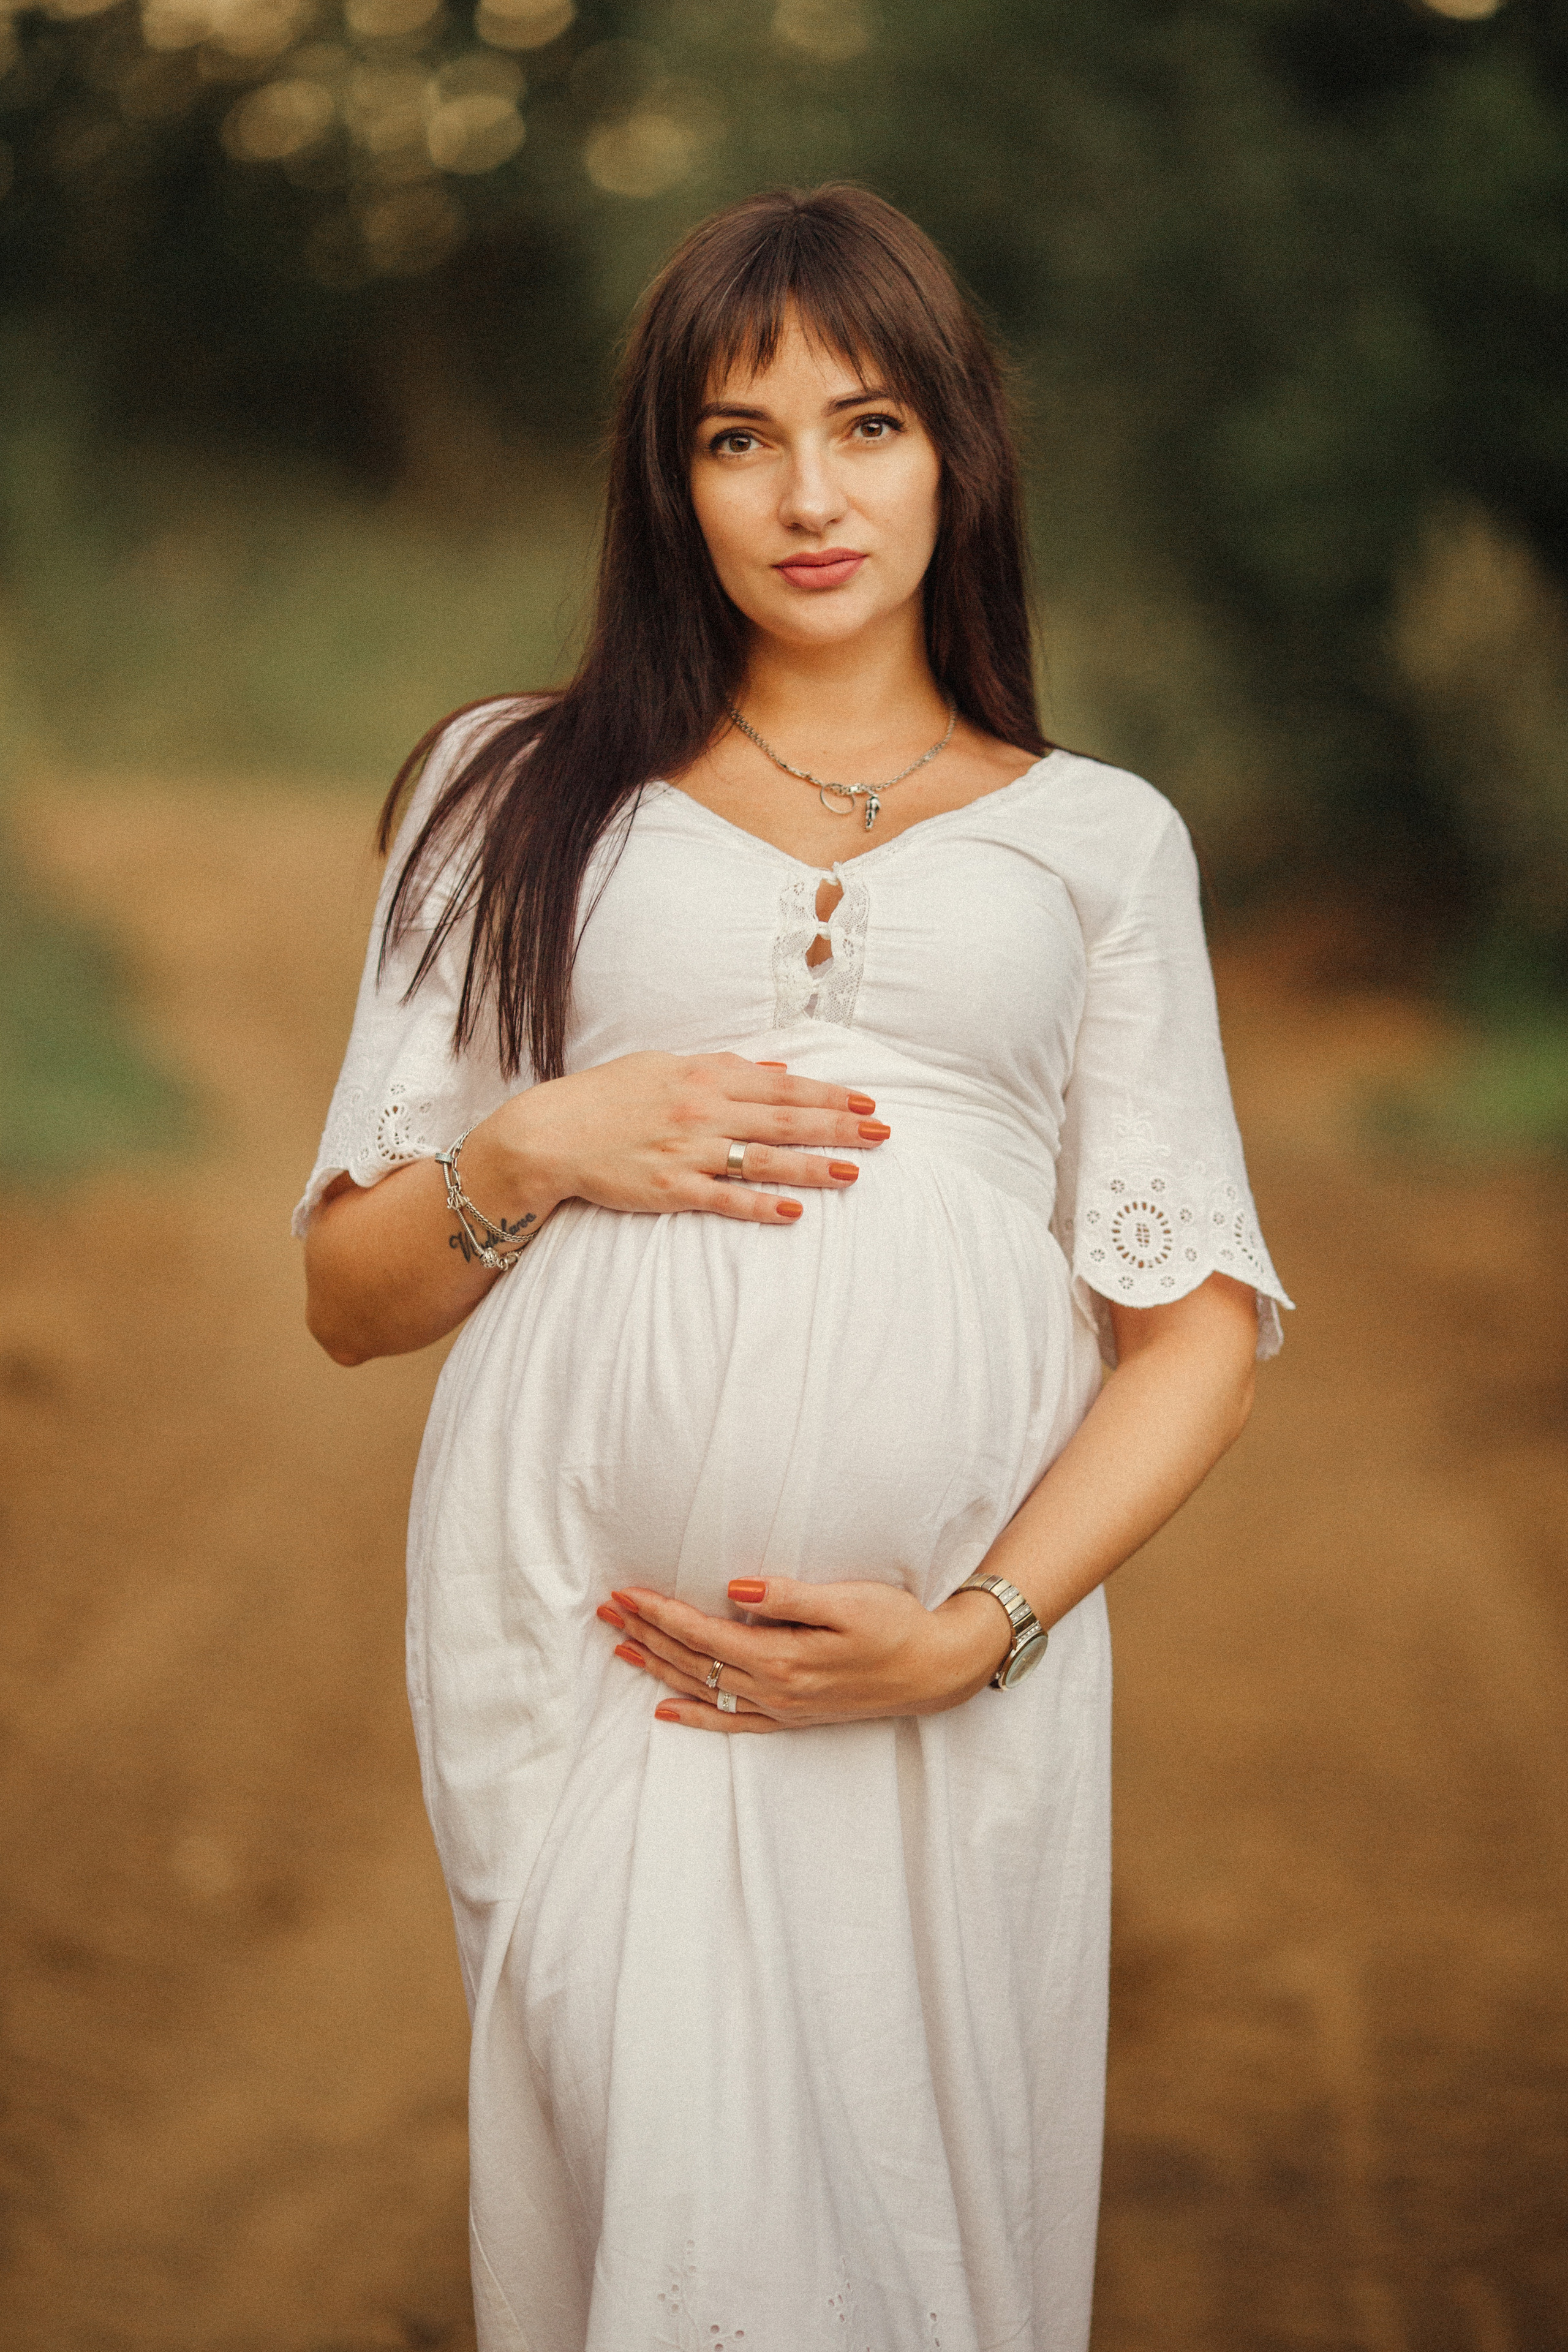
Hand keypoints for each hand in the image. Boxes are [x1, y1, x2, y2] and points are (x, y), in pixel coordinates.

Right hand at [484, 1051, 889, 1227]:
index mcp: (704, 1077)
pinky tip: (795, 1211)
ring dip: (814, 1166)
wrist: (551, 1133)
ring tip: (855, 1173)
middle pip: (786, 1120)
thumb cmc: (607, 1097)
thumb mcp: (665, 1066)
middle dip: (839, 1126)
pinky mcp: (672, 1189)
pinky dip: (762, 1205)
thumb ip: (723, 1069)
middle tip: (884, 1134)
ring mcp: (689, 1152)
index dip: (830, 1094)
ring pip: (765, 1159)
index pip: (783, 1086)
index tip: (868, 1101)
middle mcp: (703, 1111)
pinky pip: (726, 1199)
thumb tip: (775, 1073)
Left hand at [597, 1575, 1012, 1732]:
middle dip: (646, 1635)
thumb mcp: (847, 1600)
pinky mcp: (792, 1716)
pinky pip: (731, 1722)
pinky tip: (666, 1708)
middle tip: (606, 1612)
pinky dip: (695, 1714)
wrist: (937, 1670)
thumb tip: (734, 1587)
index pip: (702, 1634)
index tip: (624, 1593)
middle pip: (693, 1662)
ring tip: (620, 1649)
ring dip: (658, 1667)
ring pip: (703, 1689)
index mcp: (781, 1659)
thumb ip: (788, 1596)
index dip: (659, 1613)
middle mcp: (773, 1690)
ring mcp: (781, 1708)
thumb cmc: (897, 1625)